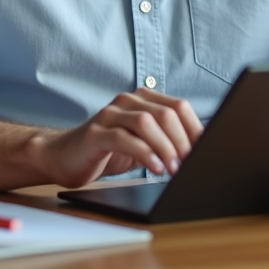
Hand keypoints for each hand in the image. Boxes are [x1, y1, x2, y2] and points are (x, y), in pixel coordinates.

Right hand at [30, 88, 202, 187]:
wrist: (63, 157)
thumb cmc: (107, 151)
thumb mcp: (142, 143)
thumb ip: (165, 138)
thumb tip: (201, 148)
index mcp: (142, 99)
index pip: (179, 106)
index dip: (195, 129)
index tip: (204, 152)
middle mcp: (127, 101)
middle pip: (166, 114)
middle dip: (183, 142)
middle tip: (190, 164)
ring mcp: (109, 115)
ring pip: (147, 123)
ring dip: (166, 148)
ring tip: (173, 169)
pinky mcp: (95, 133)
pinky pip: (124, 138)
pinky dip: (144, 153)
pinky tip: (154, 168)